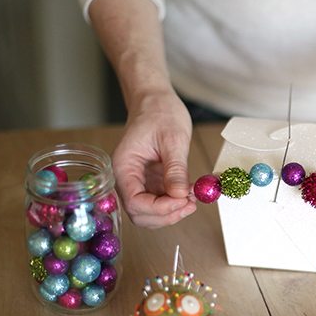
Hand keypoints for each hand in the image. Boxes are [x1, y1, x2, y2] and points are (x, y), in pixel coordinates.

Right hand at [112, 92, 196, 227]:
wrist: (156, 100)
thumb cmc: (160, 112)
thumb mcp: (173, 139)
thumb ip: (175, 169)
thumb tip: (179, 195)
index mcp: (123, 166)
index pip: (135, 202)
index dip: (159, 208)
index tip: (183, 201)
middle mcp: (127, 178)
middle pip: (140, 213)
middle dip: (166, 214)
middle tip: (190, 204)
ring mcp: (138, 181)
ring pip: (149, 212)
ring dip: (171, 212)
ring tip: (191, 199)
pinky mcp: (150, 181)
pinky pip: (159, 201)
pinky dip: (174, 204)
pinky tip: (189, 194)